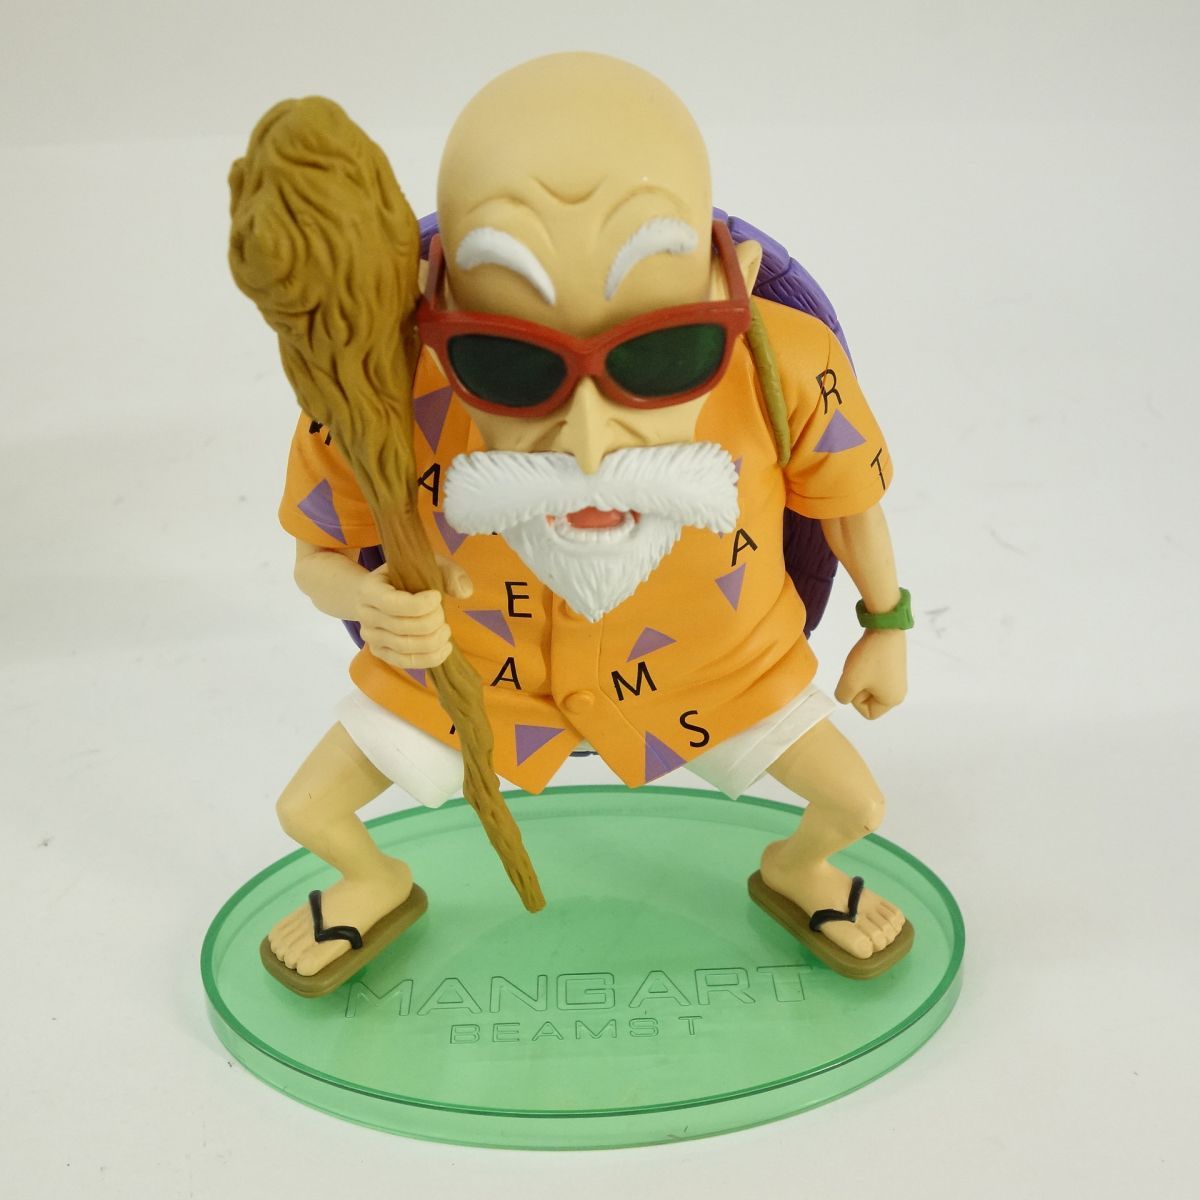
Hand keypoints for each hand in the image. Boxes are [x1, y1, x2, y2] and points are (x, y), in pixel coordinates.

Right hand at [355, 555, 472, 670]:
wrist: (378, 594)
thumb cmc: (405, 577)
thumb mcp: (426, 564)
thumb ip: (449, 572)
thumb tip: (465, 592)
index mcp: (369, 589)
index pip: (394, 604)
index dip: (421, 605)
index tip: (437, 597)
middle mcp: (365, 616)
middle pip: (403, 627)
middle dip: (432, 621)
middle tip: (443, 614)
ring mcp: (371, 637)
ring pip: (406, 647)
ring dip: (434, 641)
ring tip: (445, 630)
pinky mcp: (380, 653)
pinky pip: (406, 662)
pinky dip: (430, 658)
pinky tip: (444, 647)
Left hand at [834, 629, 906, 719]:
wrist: (885, 628)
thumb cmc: (869, 658)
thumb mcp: (849, 682)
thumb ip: (843, 696)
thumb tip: (847, 695)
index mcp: (892, 700)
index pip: (868, 713)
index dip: (856, 700)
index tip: (856, 682)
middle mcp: (898, 692)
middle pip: (869, 700)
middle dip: (858, 687)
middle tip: (857, 670)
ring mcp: (897, 678)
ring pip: (869, 686)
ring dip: (860, 677)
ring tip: (861, 663)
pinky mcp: (894, 666)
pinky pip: (874, 676)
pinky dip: (866, 669)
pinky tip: (867, 657)